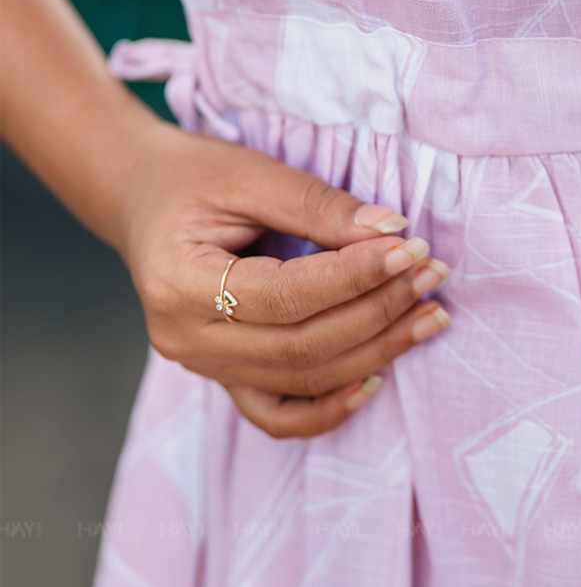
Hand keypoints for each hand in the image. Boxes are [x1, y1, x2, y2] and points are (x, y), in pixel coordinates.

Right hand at [114, 119, 450, 438]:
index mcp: (179, 282)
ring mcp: (202, 366)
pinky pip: (277, 414)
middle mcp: (184, 338)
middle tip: (432, 273)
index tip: (408, 248)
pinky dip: (329, 407)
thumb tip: (390, 232)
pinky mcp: (222, 376)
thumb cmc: (191, 178)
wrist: (142, 197)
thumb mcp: (249, 172)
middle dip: (377, 311)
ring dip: (376, 351)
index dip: (353, 277)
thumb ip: (317, 205)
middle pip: (300, 345)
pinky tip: (378, 378)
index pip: (285, 295)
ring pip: (301, 379)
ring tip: (429, 314)